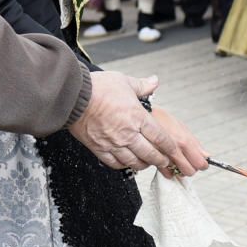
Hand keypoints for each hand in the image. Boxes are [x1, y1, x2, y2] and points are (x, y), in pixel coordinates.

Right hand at [68, 71, 192, 173]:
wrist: (73, 97)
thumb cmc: (98, 88)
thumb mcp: (124, 81)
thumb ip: (142, 86)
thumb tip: (154, 81)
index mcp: (137, 116)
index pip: (160, 137)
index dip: (170, 147)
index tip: (174, 151)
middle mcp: (128, 133)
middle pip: (150, 154)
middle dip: (160, 160)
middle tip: (165, 162)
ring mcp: (113, 143)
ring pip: (134, 162)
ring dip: (144, 164)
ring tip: (147, 163)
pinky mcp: (99, 149)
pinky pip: (115, 164)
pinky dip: (124, 165)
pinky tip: (127, 163)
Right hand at [152, 107, 208, 177]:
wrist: (142, 117)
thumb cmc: (160, 118)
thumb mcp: (181, 126)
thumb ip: (194, 142)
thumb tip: (206, 156)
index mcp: (183, 141)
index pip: (200, 163)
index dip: (202, 164)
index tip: (202, 162)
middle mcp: (174, 150)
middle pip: (190, 171)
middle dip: (191, 167)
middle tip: (188, 160)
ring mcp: (163, 156)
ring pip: (178, 174)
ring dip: (179, 169)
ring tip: (176, 160)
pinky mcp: (152, 161)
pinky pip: (166, 173)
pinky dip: (168, 171)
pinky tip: (167, 163)